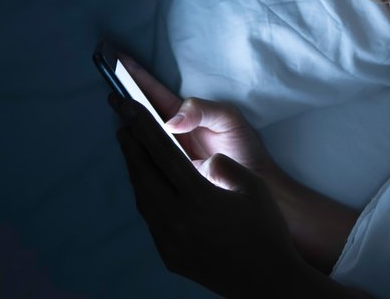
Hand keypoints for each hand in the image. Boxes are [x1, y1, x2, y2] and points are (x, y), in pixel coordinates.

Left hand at [110, 92, 306, 298]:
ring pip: (143, 198)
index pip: (163, 153)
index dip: (144, 127)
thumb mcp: (251, 187)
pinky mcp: (169, 257)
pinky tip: (149, 186)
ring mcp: (170, 242)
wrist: (266, 282)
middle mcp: (178, 220)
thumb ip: (223, 165)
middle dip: (131, 145)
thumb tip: (203, 160)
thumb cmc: (266, 229)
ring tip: (132, 150)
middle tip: (123, 122)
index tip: (129, 108)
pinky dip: (145, 196)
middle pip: (144, 174)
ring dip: (135, 171)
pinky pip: (150, 219)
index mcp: (199, 197)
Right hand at [115, 50, 279, 180]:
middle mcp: (170, 130)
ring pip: (139, 133)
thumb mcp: (227, 119)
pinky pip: (145, 159)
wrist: (254, 182)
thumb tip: (172, 122)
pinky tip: (123, 140)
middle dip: (123, 93)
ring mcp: (166, 151)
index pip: (154, 91)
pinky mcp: (167, 172)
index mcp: (184, 113)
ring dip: (124, 119)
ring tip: (112, 101)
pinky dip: (132, 149)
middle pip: (140, 109)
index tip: (119, 58)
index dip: (137, 75)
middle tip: (106, 77)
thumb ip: (202, 111)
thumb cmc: (242, 147)